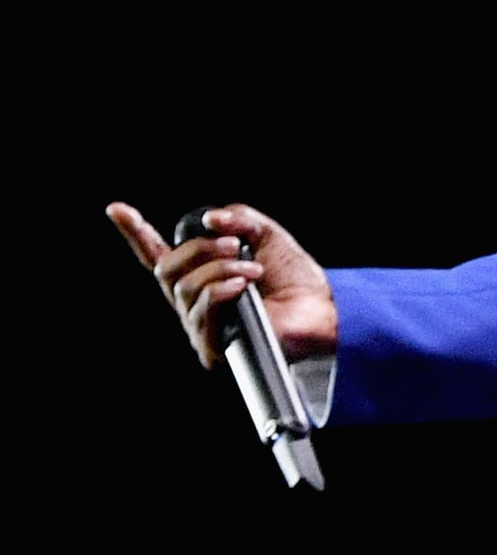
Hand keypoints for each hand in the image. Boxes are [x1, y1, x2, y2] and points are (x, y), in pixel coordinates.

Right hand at [106, 201, 338, 371]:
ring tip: (253, 270)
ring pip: (185, 288)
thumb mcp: (266, 235)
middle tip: (234, 245)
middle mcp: (193, 302)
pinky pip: (201, 311)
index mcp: (199, 274)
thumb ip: (237, 218)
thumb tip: (211, 221)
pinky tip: (243, 286)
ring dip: (220, 270)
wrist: (322, 311)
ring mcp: (201, 325)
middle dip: (199, 250)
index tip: (116, 209)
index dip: (135, 233)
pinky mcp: (214, 345)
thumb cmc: (296, 280)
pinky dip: (221, 290)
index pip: (157, 253)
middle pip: (166, 269)